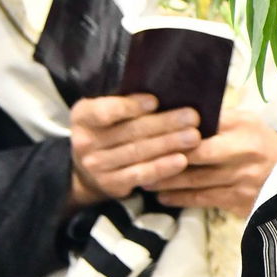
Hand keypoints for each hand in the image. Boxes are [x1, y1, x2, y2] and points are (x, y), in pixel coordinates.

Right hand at [68, 93, 200, 212]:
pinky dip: (162, 168)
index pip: (105, 111)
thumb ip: (127, 102)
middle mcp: (85, 142)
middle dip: (164, 123)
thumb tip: (167, 91)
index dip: (130, 106)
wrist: (87, 170)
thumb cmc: (108, 129)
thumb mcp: (106, 110)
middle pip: (130, 131)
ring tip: (194, 137)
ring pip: (138, 153)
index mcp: (83, 116)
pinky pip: (141, 175)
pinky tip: (181, 161)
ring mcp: (96, 166)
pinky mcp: (111, 184)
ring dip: (169, 144)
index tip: (155, 101)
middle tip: (193, 117)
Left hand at [155, 109, 276, 215]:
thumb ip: (218, 119)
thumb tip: (177, 113)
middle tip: (138, 158)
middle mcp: (244, 152)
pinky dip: (180, 198)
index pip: (204, 127)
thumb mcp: (247, 123)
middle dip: (165, 158)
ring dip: (166, 180)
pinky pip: (203, 199)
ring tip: (144, 178)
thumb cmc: (260, 144)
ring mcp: (242, 179)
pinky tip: (164, 197)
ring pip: (195, 180)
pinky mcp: (239, 201)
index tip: (149, 132)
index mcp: (244, 127)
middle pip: (196, 155)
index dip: (175, 131)